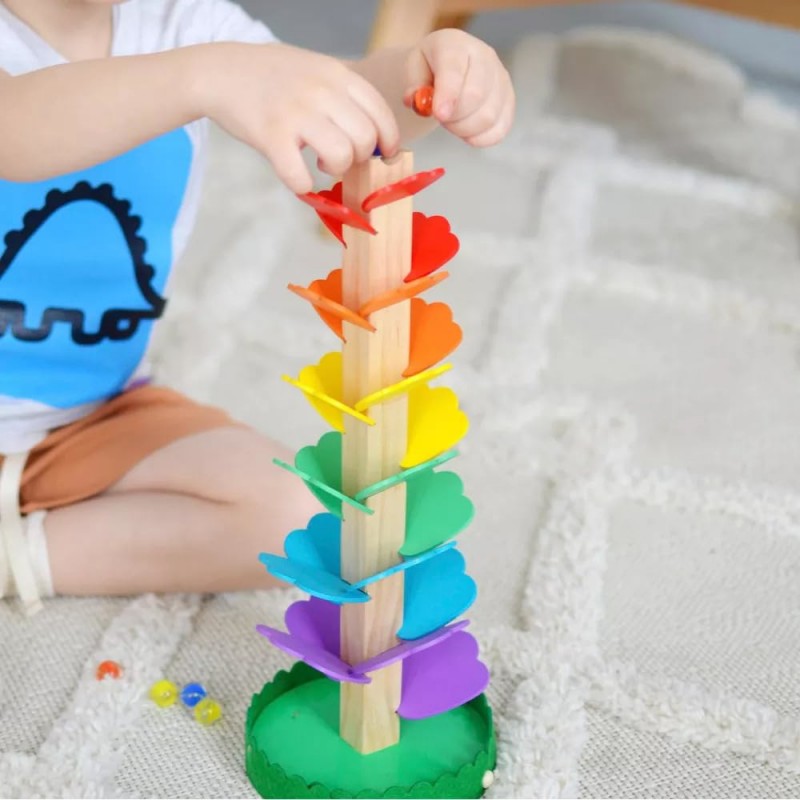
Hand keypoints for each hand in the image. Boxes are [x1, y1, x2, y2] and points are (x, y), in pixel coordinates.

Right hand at [201, 43, 399, 192]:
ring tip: (319, 160)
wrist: (220, 71)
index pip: (380, 112)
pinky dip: (302, 185)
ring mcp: (296, 113)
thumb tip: (377, 140)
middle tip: (340, 155)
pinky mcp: (271, 136)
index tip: (383, 154)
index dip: (388, 140)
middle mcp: (321, 91)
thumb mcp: (316, 70)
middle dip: (359, 158)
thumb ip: (345, 97)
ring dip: (335, 169)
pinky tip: (297, 175)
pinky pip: (300, 177)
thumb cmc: (273, 77)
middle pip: (365, 140)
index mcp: (337, 74)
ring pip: (341, 157)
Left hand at [404, 29, 514, 146]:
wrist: (448, 65)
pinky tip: (468, 134)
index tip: (439, 115)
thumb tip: (417, 101)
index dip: (448, 94)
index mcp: (456, 44)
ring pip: (488, 116)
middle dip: (454, 117)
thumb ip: (414, 85)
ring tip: (453, 122)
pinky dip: (482, 138)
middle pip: (475, 96)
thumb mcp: (414, 69)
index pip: (455, 69)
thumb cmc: (429, 68)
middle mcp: (484, 57)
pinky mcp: (509, 99)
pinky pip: (501, 128)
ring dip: (465, 129)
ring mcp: (501, 78)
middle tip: (441, 118)